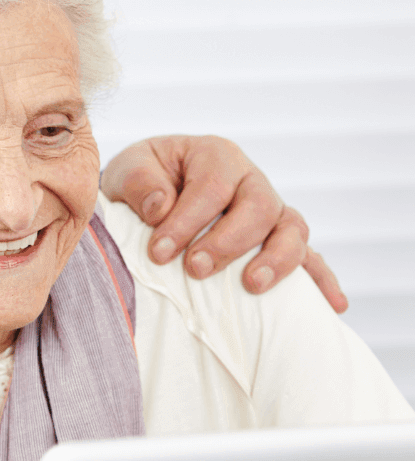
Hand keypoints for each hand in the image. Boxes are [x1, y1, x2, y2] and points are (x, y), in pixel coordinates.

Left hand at [100, 135, 347, 312]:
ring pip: (292, 229)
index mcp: (214, 156)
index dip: (188, 221)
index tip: (159, 252)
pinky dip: (322, 279)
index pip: (212, 187)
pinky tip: (331, 304)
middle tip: (196, 269)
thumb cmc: (141, 181)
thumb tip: (161, 206)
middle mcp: (249, 179)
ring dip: (276, 259)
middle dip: (228, 242)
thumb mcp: (128, 169)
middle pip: (259, 206)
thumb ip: (140, 182)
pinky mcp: (277, 240)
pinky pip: (309, 256)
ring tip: (251, 286)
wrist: (147, 194)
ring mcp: (270, 210)